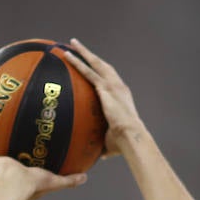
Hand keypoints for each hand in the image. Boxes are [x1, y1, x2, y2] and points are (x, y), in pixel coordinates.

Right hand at [0, 145, 86, 199]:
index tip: (24, 170)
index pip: (21, 180)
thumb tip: (85, 178)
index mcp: (20, 184)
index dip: (22, 175)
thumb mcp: (53, 180)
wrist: (12, 186)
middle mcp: (5, 181)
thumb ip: (68, 180)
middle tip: (1, 160)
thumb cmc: (31, 186)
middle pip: (1, 175)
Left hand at [63, 39, 143, 156]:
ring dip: (83, 53)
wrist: (131, 137)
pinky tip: (68, 55)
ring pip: (95, 64)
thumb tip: (99, 155)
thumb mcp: (111, 142)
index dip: (100, 72)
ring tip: (72, 44)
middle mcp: (118, 87)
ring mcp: (112, 85)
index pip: (109, 80)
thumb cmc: (123, 144)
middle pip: (102, 66)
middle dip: (90, 55)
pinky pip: (88, 72)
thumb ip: (103, 144)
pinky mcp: (105, 88)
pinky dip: (78, 62)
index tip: (92, 66)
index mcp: (121, 97)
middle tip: (78, 46)